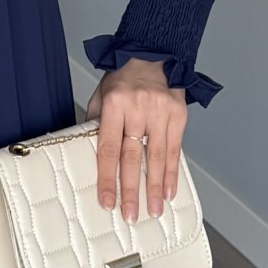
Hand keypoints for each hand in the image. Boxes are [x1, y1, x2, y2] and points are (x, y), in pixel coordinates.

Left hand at [84, 58, 187, 222]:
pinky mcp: (178, 114)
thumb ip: (97, 124)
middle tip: (130, 215)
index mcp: (114, 103)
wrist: (152, 52)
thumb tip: (89, 155)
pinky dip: (172, 173)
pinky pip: (175, 149)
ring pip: (157, 157)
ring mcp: (160, 111)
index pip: (108, 148)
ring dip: (154, 187)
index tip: (106, 201)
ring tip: (153, 211)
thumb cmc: (122, 78)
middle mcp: (138, 108)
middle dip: (131, 190)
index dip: (107, 178)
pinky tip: (168, 191)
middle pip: (133, 156)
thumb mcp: (101, 95)